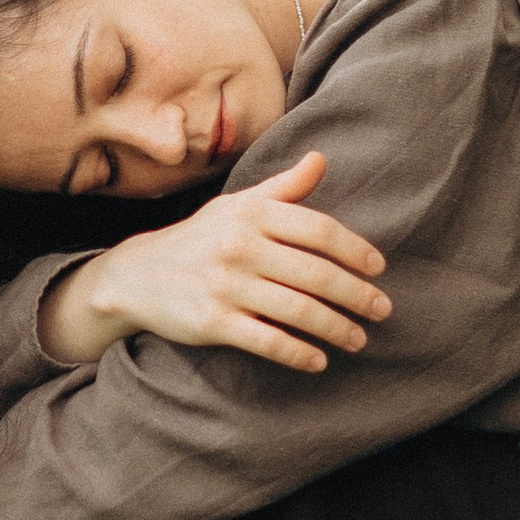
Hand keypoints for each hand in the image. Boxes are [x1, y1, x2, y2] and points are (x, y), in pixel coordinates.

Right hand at [39, 152, 390, 373]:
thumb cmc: (200, 237)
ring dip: (337, 328)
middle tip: (382, 310)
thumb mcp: (237, 205)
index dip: (354, 249)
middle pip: (315, 273)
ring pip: (298, 310)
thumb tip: (321, 159)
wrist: (137, 275)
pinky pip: (267, 340)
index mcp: (251, 212)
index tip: (378, 268)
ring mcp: (225, 285)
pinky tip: (319, 360)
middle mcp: (239, 245)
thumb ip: (284, 187)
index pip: (317, 229)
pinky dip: (299, 353)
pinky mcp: (212, 321)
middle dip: (356, 294)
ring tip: (359, 339)